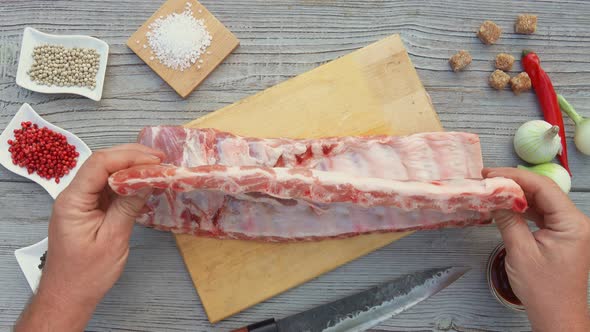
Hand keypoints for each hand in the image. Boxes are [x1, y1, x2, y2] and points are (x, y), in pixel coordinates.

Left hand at [16, 144, 163, 331]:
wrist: (68, 296)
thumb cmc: (87, 274)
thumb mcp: (113, 239)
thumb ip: (128, 206)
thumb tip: (147, 179)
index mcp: (73, 201)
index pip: (100, 164)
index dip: (129, 156)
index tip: (155, 160)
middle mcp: (74, 196)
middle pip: (103, 163)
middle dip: (132, 157)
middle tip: (162, 160)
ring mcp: (81, 202)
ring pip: (107, 173)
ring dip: (132, 168)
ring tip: (158, 168)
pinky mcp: (90, 209)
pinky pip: (109, 188)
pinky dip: (128, 182)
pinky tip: (144, 183)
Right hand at [483, 167, 589, 331]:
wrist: (557, 316)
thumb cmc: (543, 289)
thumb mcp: (520, 251)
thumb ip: (508, 220)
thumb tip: (495, 197)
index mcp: (572, 223)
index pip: (543, 188)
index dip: (515, 176)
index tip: (490, 173)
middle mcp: (575, 222)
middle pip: (543, 191)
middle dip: (515, 183)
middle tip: (487, 178)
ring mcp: (568, 228)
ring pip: (541, 201)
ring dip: (517, 194)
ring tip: (492, 189)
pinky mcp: (560, 235)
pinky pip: (541, 214)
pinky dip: (522, 208)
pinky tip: (505, 205)